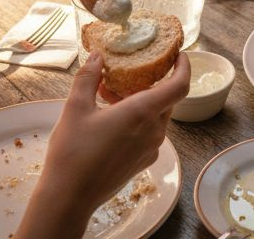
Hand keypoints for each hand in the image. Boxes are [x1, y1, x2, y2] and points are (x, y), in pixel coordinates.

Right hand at [20, 52, 190, 235]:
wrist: (69, 197)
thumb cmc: (73, 152)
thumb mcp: (75, 107)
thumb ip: (88, 78)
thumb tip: (97, 57)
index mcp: (142, 113)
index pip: (179, 86)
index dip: (184, 68)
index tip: (179, 56)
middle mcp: (153, 131)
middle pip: (165, 99)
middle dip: (150, 83)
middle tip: (125, 74)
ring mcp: (150, 149)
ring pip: (156, 116)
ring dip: (140, 102)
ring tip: (108, 96)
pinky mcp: (143, 162)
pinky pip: (149, 133)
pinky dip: (137, 120)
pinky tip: (110, 119)